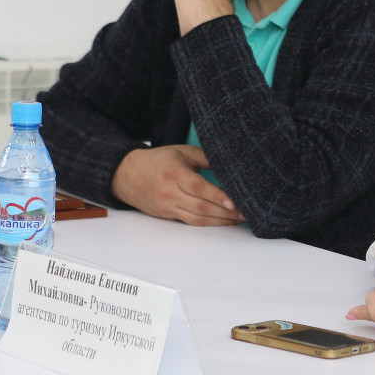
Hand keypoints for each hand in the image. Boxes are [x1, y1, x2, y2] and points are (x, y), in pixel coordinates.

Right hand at [110, 144, 242, 225]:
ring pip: (197, 218)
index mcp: (174, 173)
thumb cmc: (159, 160)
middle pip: (200, 207)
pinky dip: (208, 223)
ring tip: (239, 220)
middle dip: (225, 213)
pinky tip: (222, 221)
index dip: (217, 196)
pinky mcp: (167, 215)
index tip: (234, 202)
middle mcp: (170, 192)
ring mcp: (168, 206)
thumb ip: (205, 157)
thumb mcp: (182, 152)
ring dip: (220, 221)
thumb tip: (230, 165)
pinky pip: (190, 221)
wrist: (127, 175)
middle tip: (246, 213)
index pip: (198, 187)